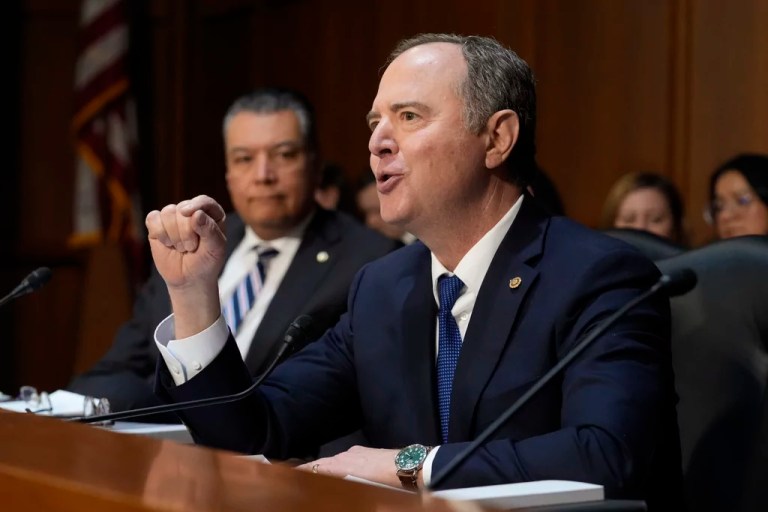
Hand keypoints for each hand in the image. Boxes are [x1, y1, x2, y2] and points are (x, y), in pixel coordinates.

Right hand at [145, 195, 226, 337]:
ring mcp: (174, 216)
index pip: (204, 201)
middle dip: (186, 232)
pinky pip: (153, 218)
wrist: (189, 279)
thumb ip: (210, 230)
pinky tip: (167, 244)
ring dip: (174, 235)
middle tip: (191, 248)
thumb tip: (196, 214)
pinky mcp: (157, 224)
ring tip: (182, 248)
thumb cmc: (206, 262)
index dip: (196, 205)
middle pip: (183, 208)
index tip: (189, 214)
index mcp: (212, 214)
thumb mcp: (215, 249)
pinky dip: (159, 233)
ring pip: (168, 212)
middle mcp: (192, 211)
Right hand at [298, 446, 402, 488]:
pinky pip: (347, 459)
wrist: (413, 467)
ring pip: (335, 461)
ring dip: (326, 469)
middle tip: (302, 479)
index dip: (302, 471)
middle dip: (312, 471)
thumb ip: (343, 487)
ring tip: (319, 479)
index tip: (291, 475)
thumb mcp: (363, 490)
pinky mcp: (368, 452)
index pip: (315, 468)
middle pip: (323, 464)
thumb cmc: (388, 483)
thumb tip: (333, 487)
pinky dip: (339, 466)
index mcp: (342, 465)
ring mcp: (357, 452)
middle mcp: (346, 455)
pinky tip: (342, 473)